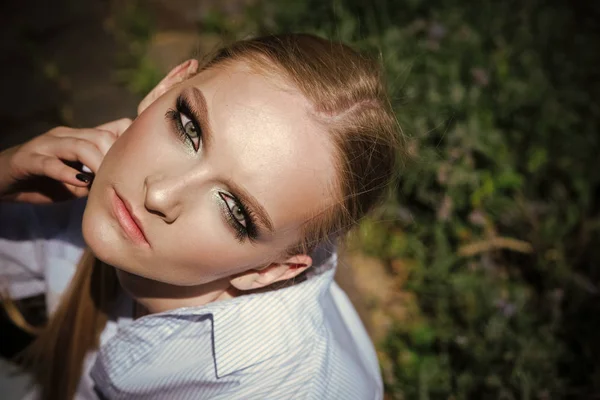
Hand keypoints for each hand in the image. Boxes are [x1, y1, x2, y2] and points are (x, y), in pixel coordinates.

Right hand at [0, 118, 131, 202]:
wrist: (2, 182)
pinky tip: (80, 183)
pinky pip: (50, 163)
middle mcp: (65, 135)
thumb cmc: (45, 182)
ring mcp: (45, 145)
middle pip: (100, 136)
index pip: (114, 128)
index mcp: (80, 137)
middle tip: (120, 179)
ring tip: (102, 181)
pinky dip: (67, 173)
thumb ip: (99, 178)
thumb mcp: (79, 180)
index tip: (140, 164)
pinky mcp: (28, 159)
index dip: (130, 143)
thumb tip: (122, 185)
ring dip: (95, 164)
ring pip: (79, 145)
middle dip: (114, 157)